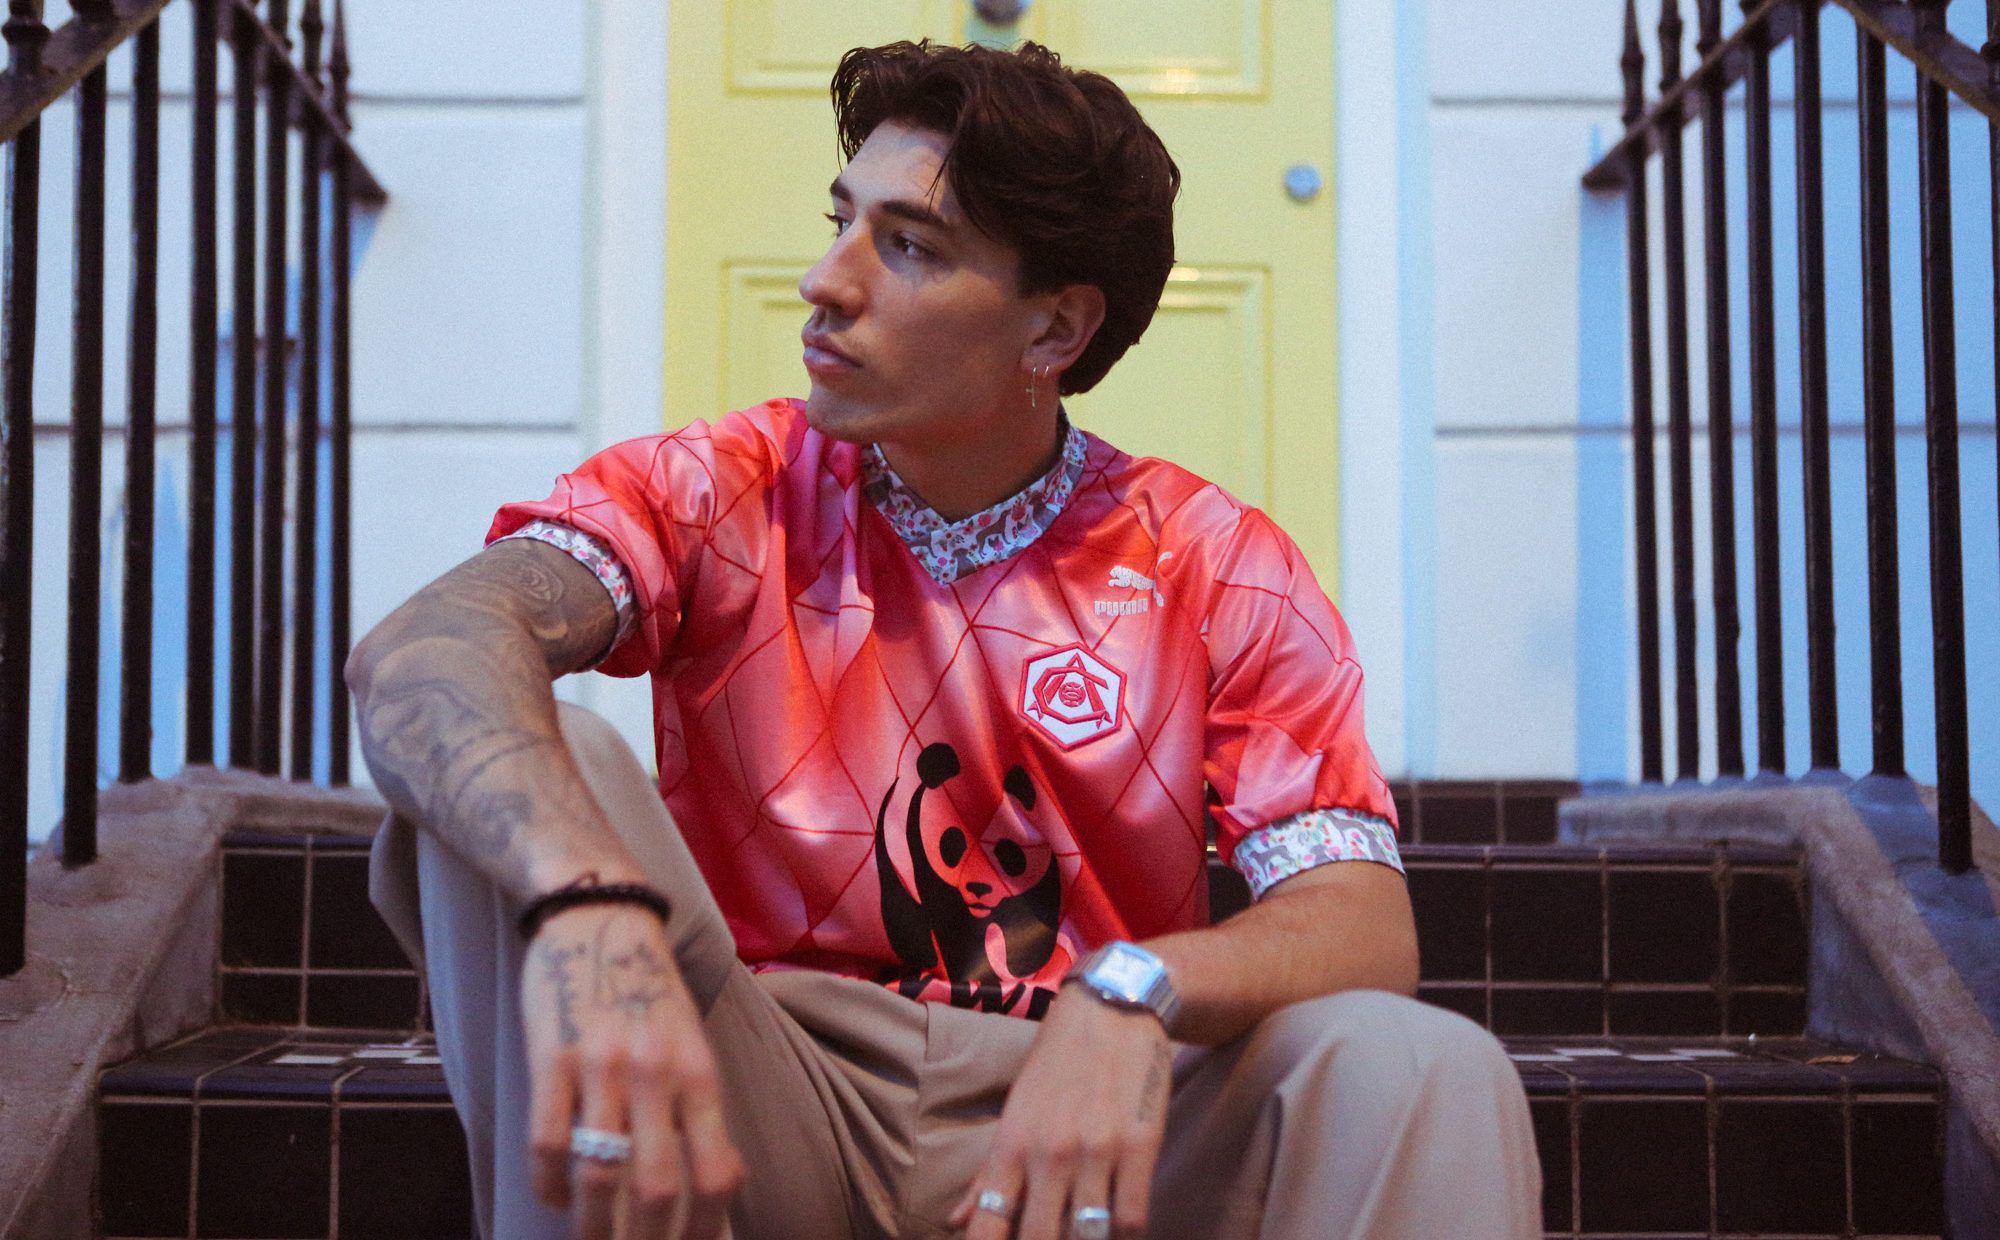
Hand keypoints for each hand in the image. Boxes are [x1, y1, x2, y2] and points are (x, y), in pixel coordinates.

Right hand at [520, 903, 745, 1239]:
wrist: (599, 915)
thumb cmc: (649, 988)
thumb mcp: (692, 1041)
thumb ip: (702, 1108)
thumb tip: (723, 1181)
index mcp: (699, 1073)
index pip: (717, 1172)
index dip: (705, 1229)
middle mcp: (656, 1074)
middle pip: (656, 1188)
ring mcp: (601, 1067)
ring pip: (598, 1174)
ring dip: (591, 1226)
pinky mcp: (551, 1058)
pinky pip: (548, 1141)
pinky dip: (549, 1185)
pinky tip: (552, 1198)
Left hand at [951, 985, 1171, 1239]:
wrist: (1111, 1009)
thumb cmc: (1056, 1064)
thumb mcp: (1015, 1113)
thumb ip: (986, 1175)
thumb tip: (954, 1222)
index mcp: (1012, 1145)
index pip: (989, 1222)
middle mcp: (1049, 1153)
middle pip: (1039, 1239)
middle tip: (1050, 1234)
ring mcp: (1096, 1150)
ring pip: (1088, 1234)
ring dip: (1086, 1239)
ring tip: (1084, 1228)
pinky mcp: (1139, 1146)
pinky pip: (1131, 1218)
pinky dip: (1125, 1231)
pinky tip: (1118, 1222)